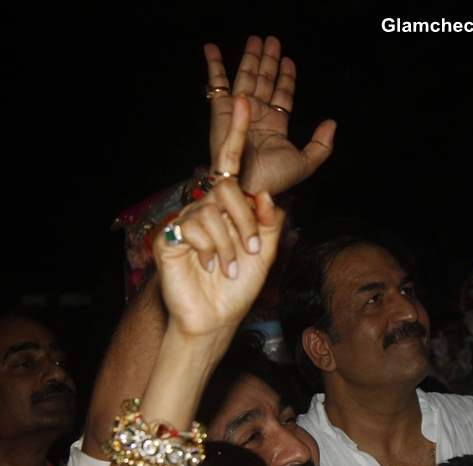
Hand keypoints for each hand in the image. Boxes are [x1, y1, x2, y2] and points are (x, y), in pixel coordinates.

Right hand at [153, 96, 284, 338]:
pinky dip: (210, 248)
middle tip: (252, 251)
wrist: (216, 319)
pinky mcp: (168, 237)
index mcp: (227, 210)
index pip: (230, 168)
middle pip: (226, 190)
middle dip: (246, 221)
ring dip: (230, 242)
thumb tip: (266, 194)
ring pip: (212, 210)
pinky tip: (210, 266)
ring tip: (230, 267)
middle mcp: (205, 210)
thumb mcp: (264, 253)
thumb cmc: (238, 289)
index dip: (236, 135)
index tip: (243, 103)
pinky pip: (193, 225)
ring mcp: (185, 222)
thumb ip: (268, 223)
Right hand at [205, 36, 335, 195]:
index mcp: (275, 125)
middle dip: (269, 61)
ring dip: (250, 57)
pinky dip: (214, 65)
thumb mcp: (306, 163)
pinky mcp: (222, 110)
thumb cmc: (274, 178)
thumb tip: (331, 123)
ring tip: (256, 39)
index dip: (286, 77)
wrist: (248, 184)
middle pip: (265, 81)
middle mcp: (257, 114)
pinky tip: (212, 48)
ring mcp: (239, 110)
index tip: (288, 60)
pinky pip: (217, 83)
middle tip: (272, 41)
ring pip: (246, 76)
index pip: (282, 95)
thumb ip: (321, 145)